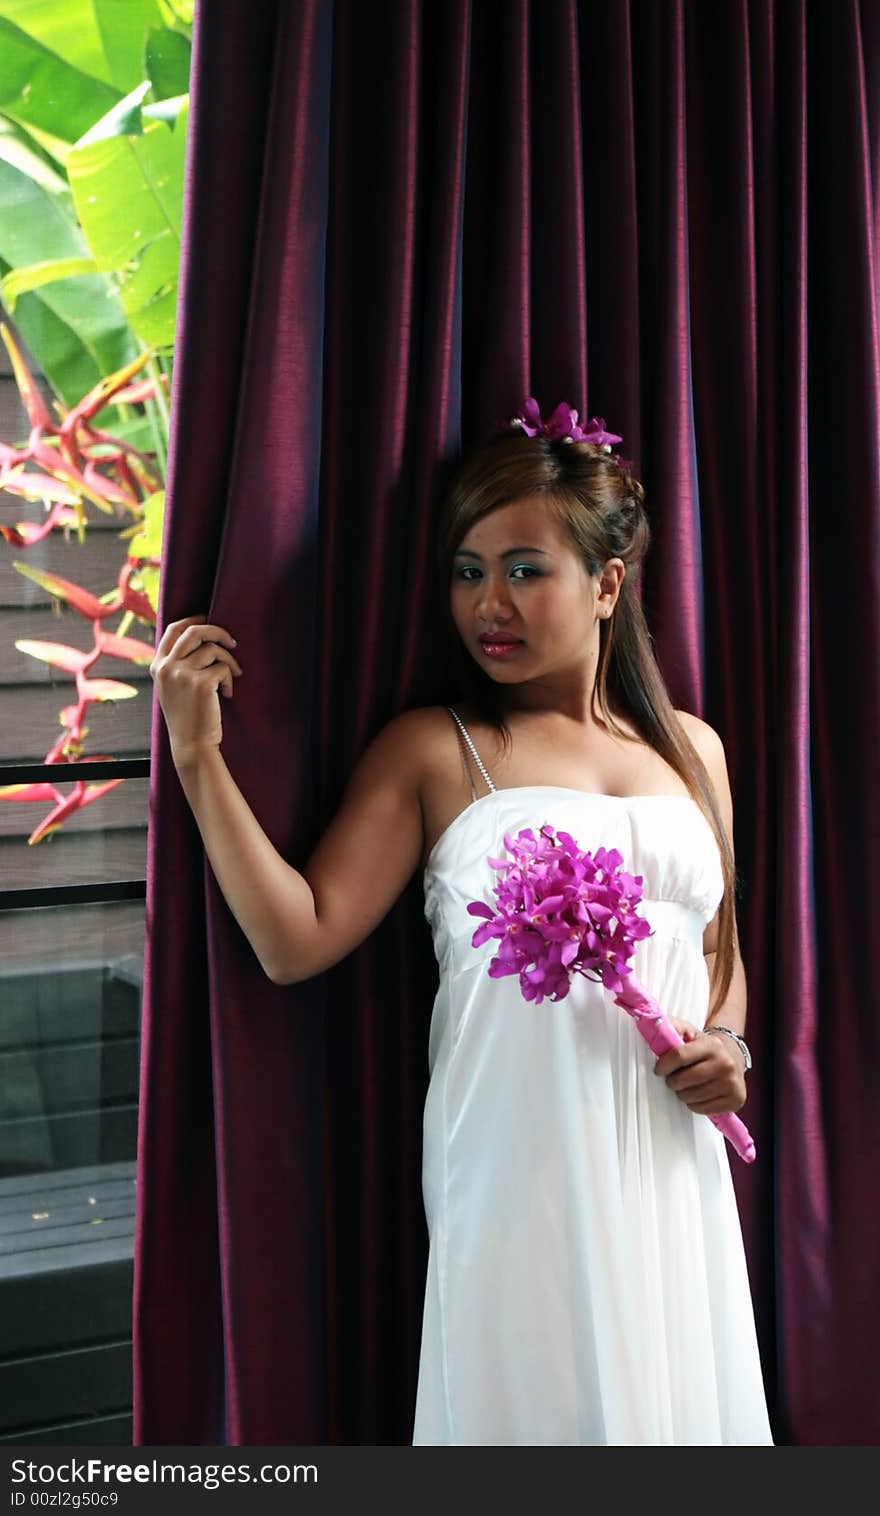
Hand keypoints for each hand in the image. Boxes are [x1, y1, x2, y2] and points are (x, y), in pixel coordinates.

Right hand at [149, 614, 242, 769]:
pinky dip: (230, 679)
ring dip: (228, 661)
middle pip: (194, 631)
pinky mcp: (200, 683)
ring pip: (213, 649)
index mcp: (158, 665)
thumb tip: (201, 635)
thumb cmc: (187, 716)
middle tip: (232, 642)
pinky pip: (223, 668)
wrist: (191, 744)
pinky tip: (227, 694)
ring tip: (232, 677)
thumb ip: (177, 663)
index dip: (194, 619)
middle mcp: (167, 667)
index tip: (210, 620)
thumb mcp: (173, 687)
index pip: (173, 628)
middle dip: (217, 631)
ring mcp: (182, 674)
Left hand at [653, 1017, 747, 1115]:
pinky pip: (702, 1109)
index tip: (659, 1070)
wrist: (733, 1059)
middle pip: (683, 1080)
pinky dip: (694, 1105)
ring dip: (683, 1094)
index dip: (664, 1065)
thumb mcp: (690, 1033)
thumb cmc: (705, 1048)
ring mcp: (732, 1083)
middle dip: (672, 1081)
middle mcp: (725, 1064)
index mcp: (712, 1045)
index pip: (680, 1055)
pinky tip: (699, 1095)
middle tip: (674, 1079)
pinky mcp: (736, 1100)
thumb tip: (652, 1025)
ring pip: (691, 1097)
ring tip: (688, 1086)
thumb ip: (672, 1028)